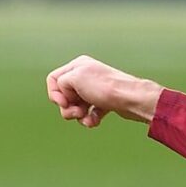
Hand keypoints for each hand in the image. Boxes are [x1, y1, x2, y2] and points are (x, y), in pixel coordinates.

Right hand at [45, 55, 162, 127]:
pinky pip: (88, 113)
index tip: (64, 101)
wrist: (132, 99)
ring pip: (75, 106)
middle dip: (67, 108)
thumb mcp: (75, 78)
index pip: (53, 79)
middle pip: (64, 95)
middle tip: (77, 111)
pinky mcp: (103, 101)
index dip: (55, 93)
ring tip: (86, 117)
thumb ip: (60, 82)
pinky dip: (89, 119)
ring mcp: (95, 89)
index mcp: (78, 65)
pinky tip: (94, 121)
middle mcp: (86, 74)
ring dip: (78, 115)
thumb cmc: (105, 87)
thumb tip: (66, 96)